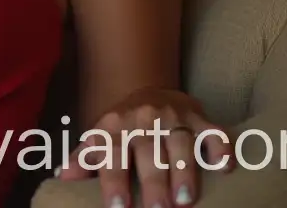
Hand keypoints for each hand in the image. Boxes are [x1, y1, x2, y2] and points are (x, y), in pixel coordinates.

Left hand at [56, 88, 233, 206]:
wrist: (149, 91)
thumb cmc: (122, 127)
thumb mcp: (100, 138)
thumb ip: (85, 158)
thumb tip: (63, 178)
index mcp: (114, 125)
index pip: (112, 154)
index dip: (114, 181)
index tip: (118, 207)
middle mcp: (143, 119)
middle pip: (148, 153)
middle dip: (153, 183)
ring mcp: (174, 117)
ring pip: (181, 145)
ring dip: (184, 172)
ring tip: (185, 200)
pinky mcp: (200, 118)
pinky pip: (213, 133)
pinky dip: (220, 149)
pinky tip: (223, 168)